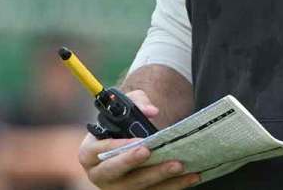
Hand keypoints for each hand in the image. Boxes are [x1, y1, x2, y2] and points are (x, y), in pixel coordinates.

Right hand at [76, 90, 199, 189]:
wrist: (134, 139)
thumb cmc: (126, 122)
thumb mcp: (128, 105)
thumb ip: (138, 102)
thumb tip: (151, 110)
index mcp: (90, 152)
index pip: (97, 151)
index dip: (116, 147)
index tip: (138, 142)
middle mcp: (100, 174)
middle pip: (112, 172)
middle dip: (132, 163)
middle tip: (150, 152)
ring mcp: (117, 187)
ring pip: (136, 186)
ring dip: (159, 176)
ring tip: (179, 165)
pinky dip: (175, 185)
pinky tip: (192, 176)